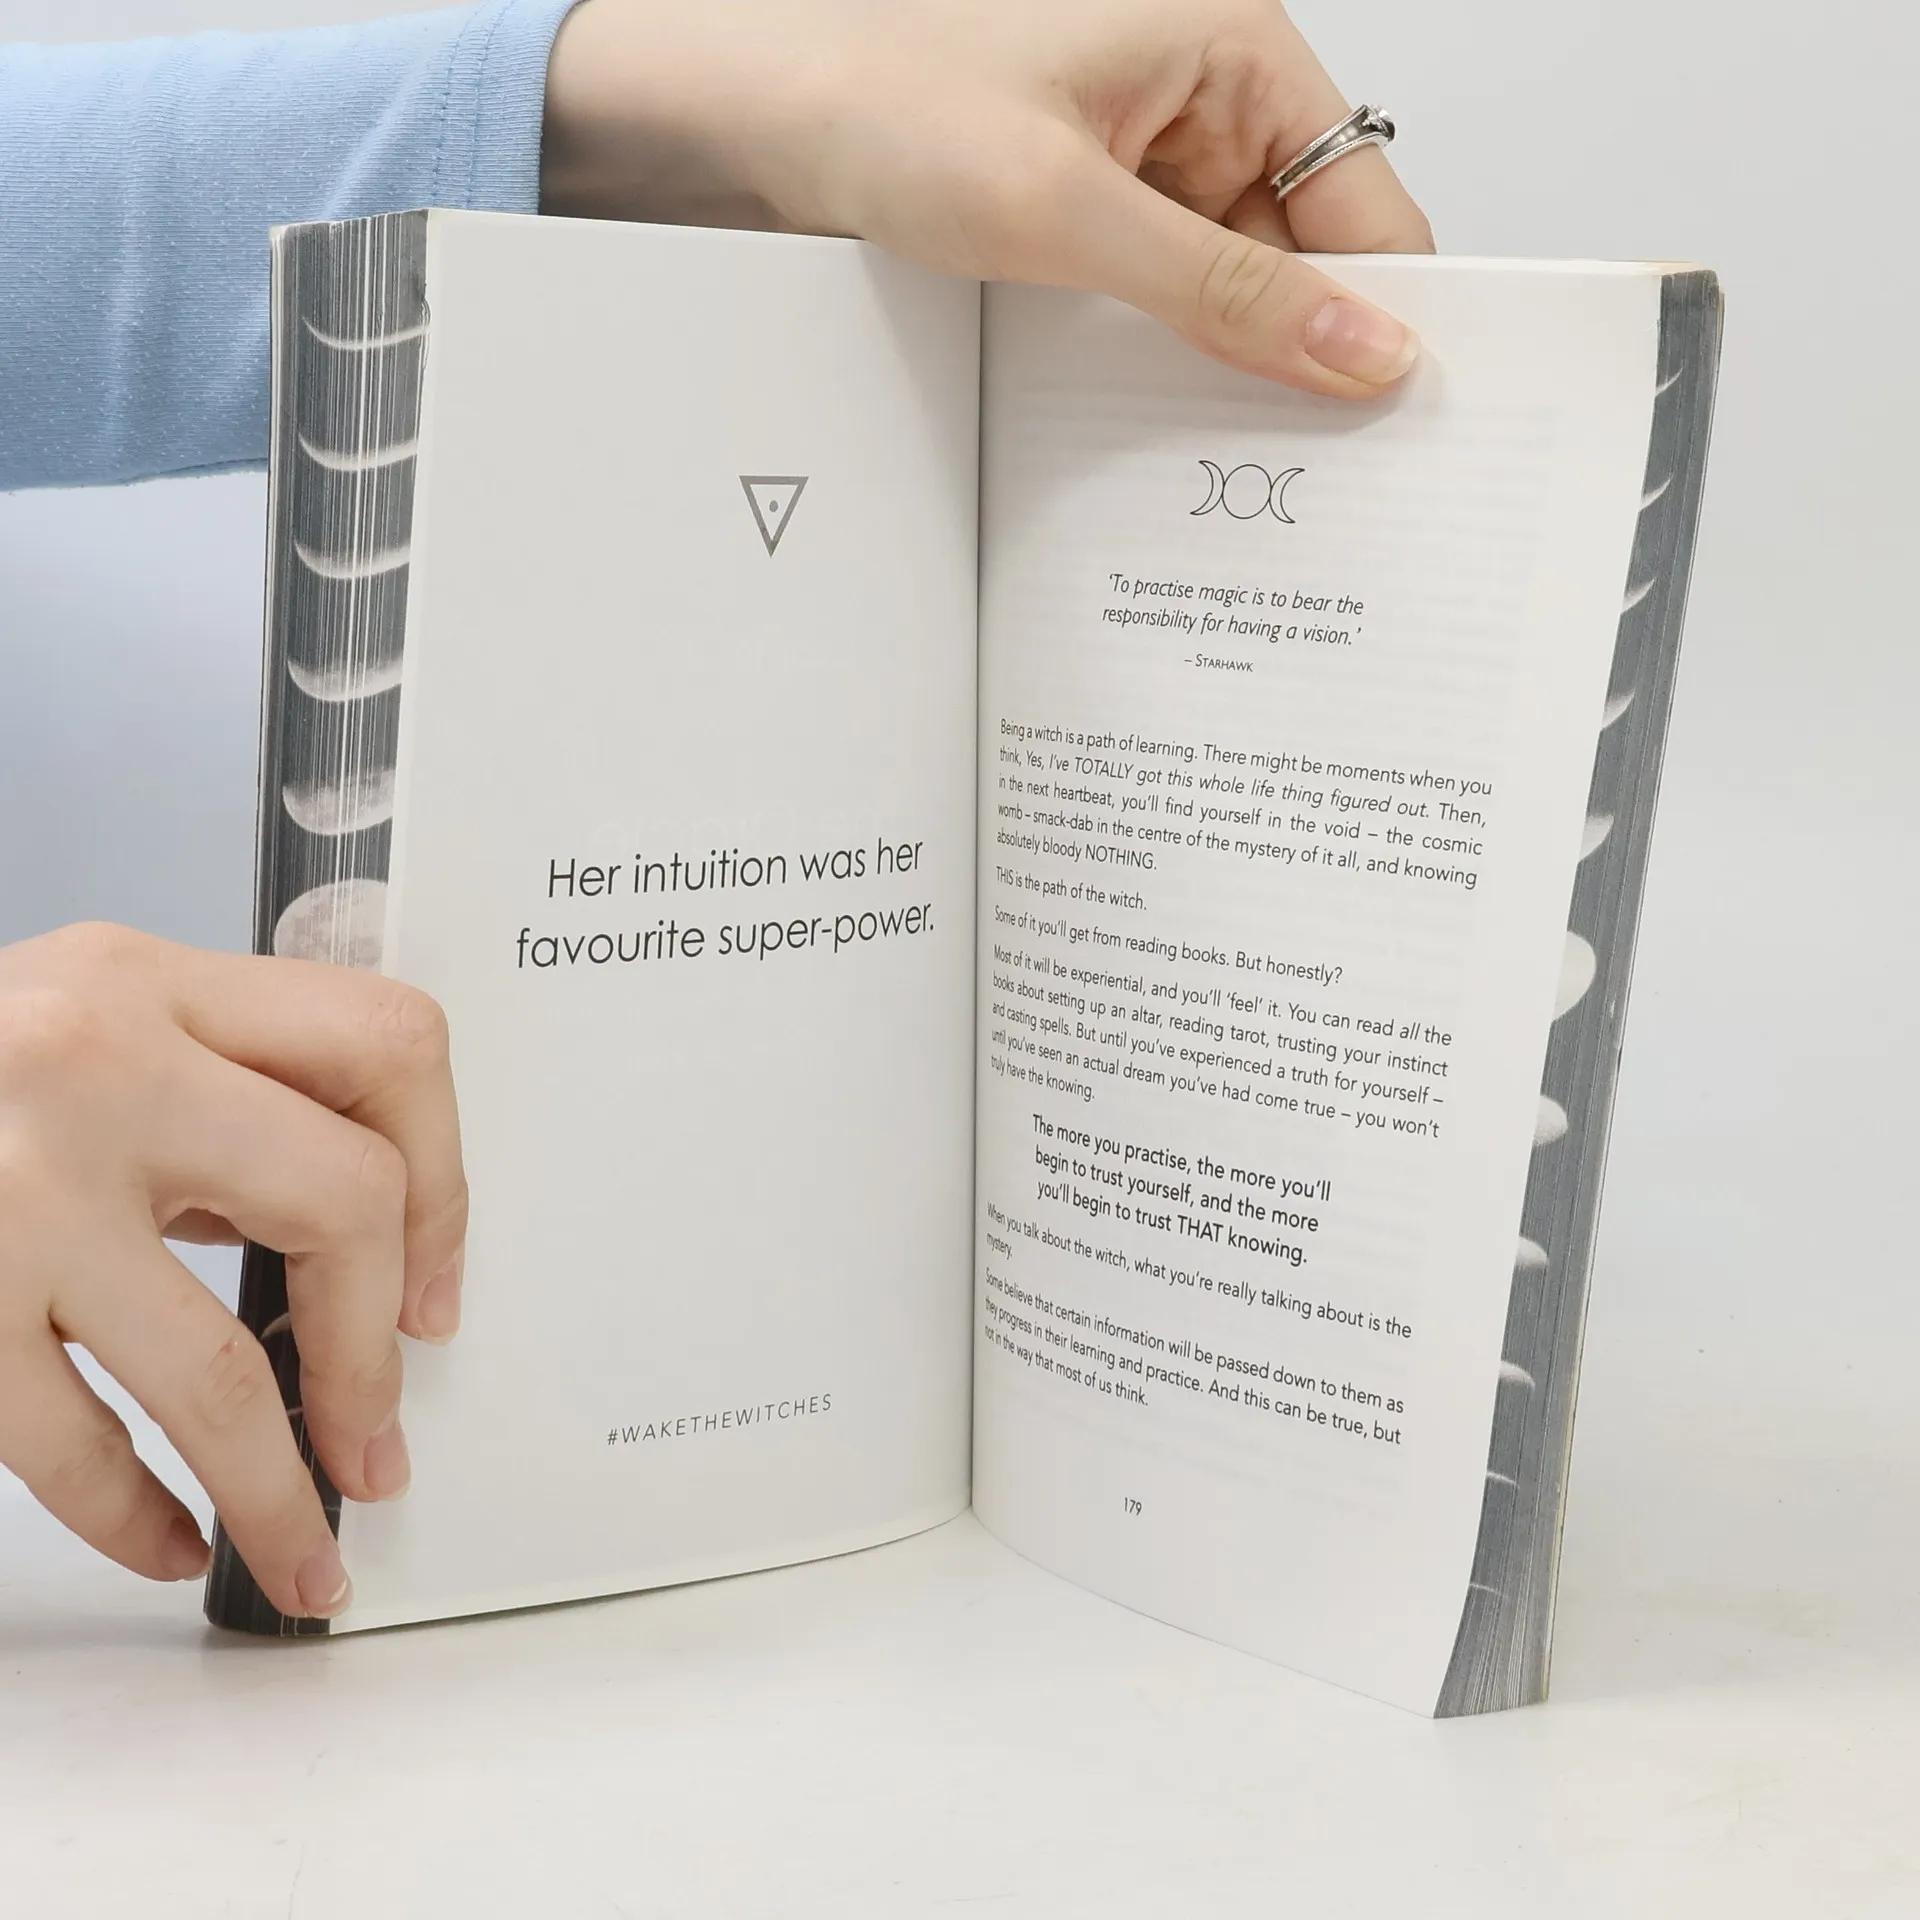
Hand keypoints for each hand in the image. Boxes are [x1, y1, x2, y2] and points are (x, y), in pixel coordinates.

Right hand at [0, 925, 465, 1617]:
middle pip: (343, 1198)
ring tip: (308, 1549)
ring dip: (279, 1488)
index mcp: (148, 982)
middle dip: (375, 1346)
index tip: (435, 1287)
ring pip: (213, 1369)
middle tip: (378, 1430)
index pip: (386, 1049)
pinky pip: (67, 1445)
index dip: (444, 1182)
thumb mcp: (83, 1026)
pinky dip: (134, 1514)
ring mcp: (11, 1191)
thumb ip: (215, 1094)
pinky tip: (167, 1536)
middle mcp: (91, 1063)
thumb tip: (358, 1241)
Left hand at [542, 0, 1433, 396]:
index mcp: (1234, 50)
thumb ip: (1223, 294)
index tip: (1392, 419)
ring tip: (1198, 435)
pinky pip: (1164, 293)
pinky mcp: (1097, 206)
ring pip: (1232, 285)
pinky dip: (1158, 350)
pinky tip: (1140, 403)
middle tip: (1297, 462)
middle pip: (1304, 253)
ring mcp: (1149, 156)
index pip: (1364, 202)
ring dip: (1216, 359)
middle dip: (1295, 350)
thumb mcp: (1070, 212)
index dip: (1385, 311)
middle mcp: (1204, 97)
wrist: (755, 115)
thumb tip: (1363, 350)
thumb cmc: (883, 102)